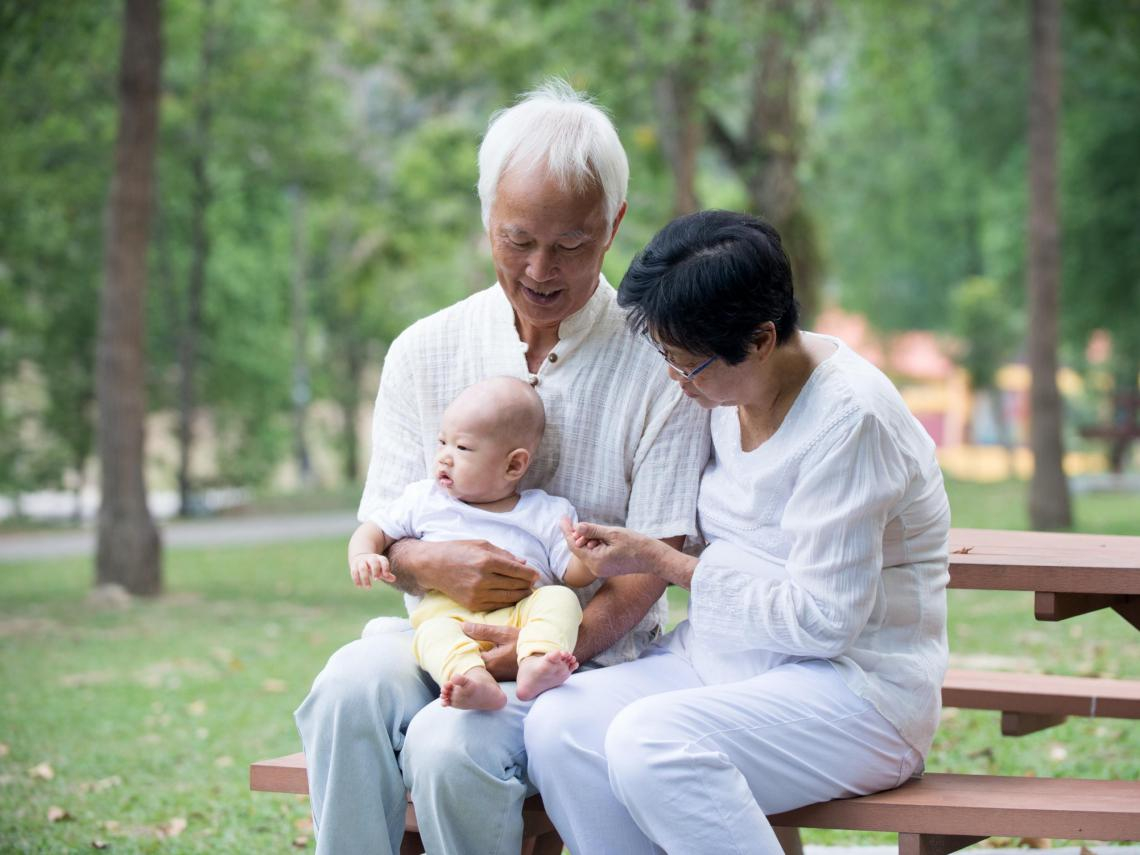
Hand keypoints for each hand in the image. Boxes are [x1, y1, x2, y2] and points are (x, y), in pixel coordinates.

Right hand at [350, 553, 394, 587]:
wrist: (360, 557)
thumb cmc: (374, 566)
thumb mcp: (381, 568)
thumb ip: (387, 574)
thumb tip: (394, 579)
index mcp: (378, 558)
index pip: (383, 560)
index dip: (385, 568)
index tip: (385, 576)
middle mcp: (370, 559)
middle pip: (373, 562)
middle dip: (375, 570)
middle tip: (376, 580)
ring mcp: (361, 561)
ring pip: (362, 568)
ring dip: (365, 578)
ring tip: (368, 587)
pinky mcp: (354, 566)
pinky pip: (354, 572)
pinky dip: (356, 579)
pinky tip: (359, 586)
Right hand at [398, 540, 537, 610]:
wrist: (433, 566)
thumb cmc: (458, 551)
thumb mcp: (481, 545)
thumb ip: (504, 554)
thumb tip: (523, 564)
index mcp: (486, 560)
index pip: (516, 570)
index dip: (529, 574)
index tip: (536, 575)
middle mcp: (483, 578)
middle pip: (515, 584)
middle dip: (527, 584)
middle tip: (533, 583)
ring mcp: (477, 593)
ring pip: (508, 597)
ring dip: (521, 594)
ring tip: (526, 591)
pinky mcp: (472, 604)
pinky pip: (497, 605)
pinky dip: (507, 602)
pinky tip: (512, 598)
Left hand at [463, 622, 519, 680]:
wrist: (541, 657)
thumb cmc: (523, 643)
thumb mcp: (504, 633)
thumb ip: (482, 631)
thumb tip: (461, 626)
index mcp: (489, 662)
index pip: (466, 656)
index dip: (461, 646)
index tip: (459, 638)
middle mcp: (490, 674)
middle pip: (470, 664)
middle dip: (465, 653)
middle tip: (463, 641)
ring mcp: (495, 678)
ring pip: (477, 668)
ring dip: (473, 659)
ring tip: (472, 646)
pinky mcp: (499, 678)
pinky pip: (484, 672)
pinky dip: (481, 663)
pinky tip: (483, 654)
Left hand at [560, 518, 662, 578]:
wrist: (653, 558)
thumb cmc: (635, 544)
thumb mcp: (612, 533)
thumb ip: (592, 530)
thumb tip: (576, 526)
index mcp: (595, 562)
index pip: (574, 545)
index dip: (567, 530)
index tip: (563, 518)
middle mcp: (595, 569)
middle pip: (579, 549)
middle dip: (579, 535)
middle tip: (583, 523)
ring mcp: (601, 570)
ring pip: (587, 551)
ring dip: (589, 539)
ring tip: (601, 532)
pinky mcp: (606, 569)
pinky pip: (594, 555)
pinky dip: (595, 545)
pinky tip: (603, 538)